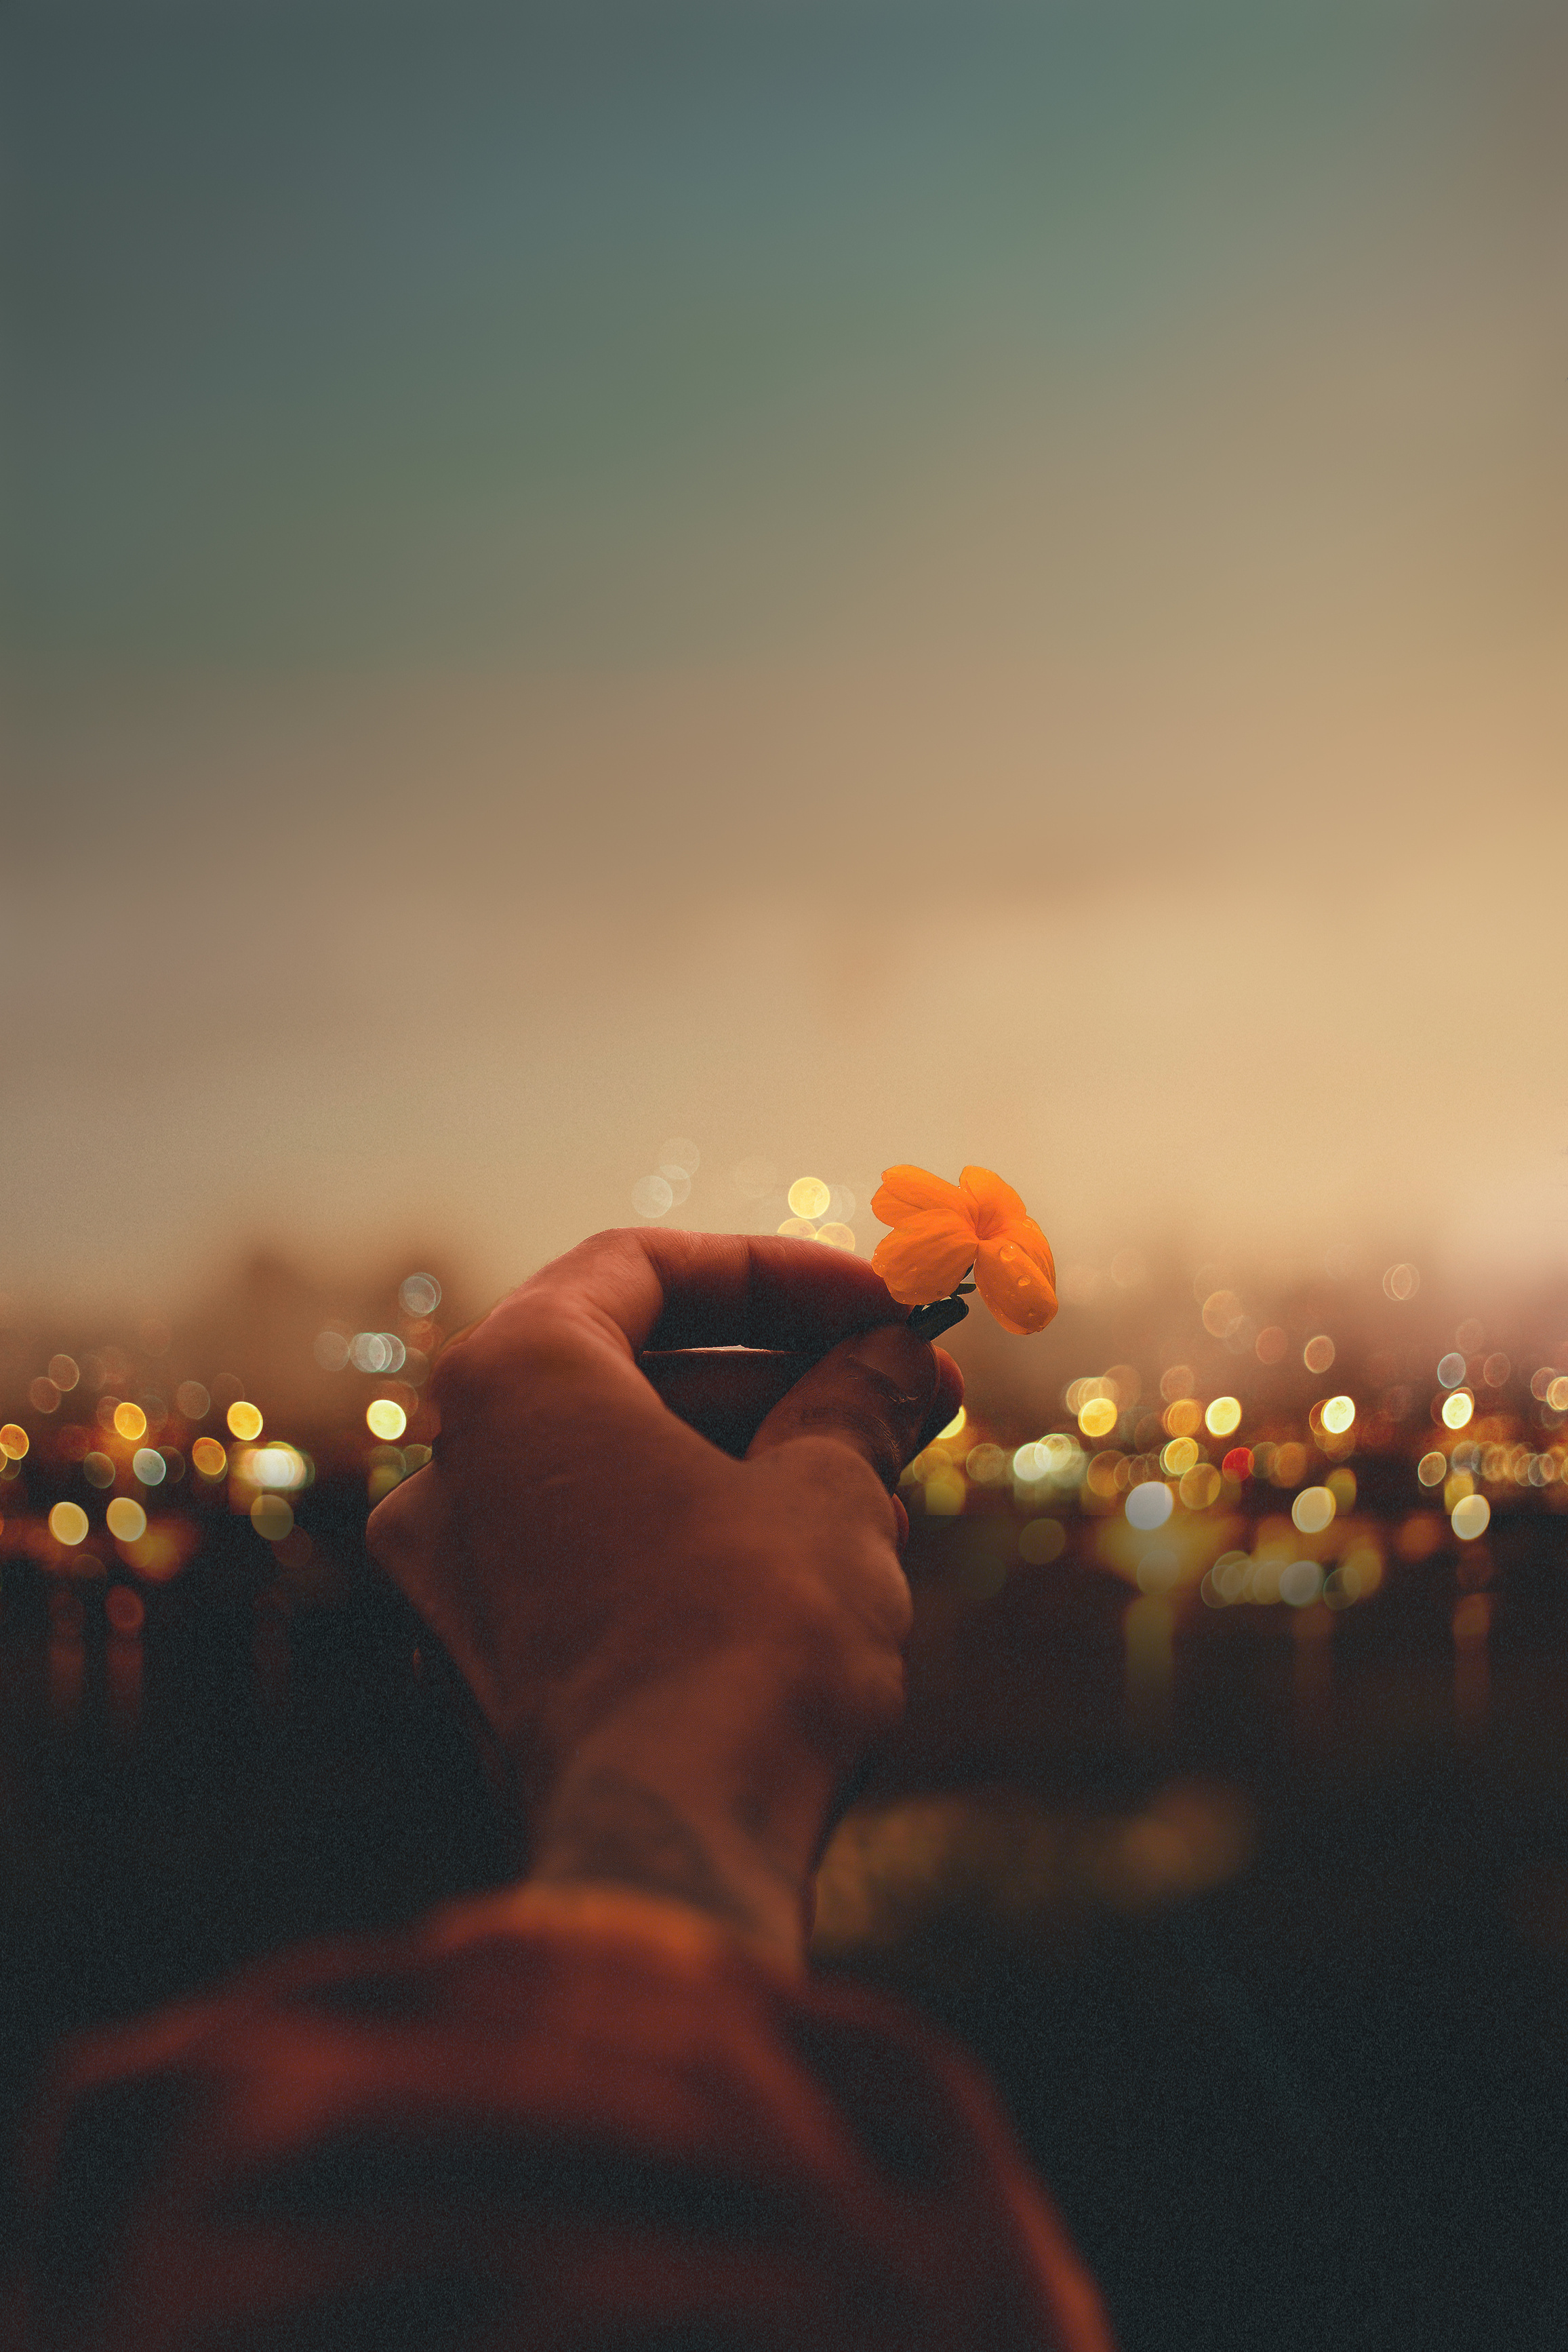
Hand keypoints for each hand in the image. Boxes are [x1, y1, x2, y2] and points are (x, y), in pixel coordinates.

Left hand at [366, 1230, 961, 1959]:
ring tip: (889, 1476)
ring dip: (755, 1456)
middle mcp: (453, 1464)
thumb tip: (890, 1357)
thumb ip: (852, 1398)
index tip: (881, 1303)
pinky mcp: (488, 1664)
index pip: (644, 1270)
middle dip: (785, 1375)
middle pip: (635, 1371)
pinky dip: (696, 1532)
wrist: (676, 1847)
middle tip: (909, 1390)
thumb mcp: (829, 1489)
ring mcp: (456, 1573)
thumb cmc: (746, 1635)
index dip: (779, 1275)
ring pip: (623, 1468)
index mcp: (512, 1379)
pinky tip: (817, 1558)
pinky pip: (599, 1552)